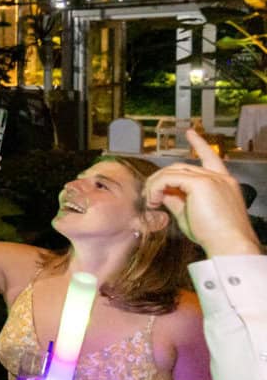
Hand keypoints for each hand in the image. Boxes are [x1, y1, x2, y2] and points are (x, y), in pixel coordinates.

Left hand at [145, 130, 259, 257]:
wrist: (230, 245)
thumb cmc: (215, 236)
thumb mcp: (191, 214)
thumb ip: (177, 200)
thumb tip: (161, 193)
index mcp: (223, 183)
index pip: (211, 157)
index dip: (199, 144)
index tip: (190, 133)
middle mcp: (220, 177)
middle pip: (182, 167)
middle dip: (162, 179)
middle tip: (149, 196)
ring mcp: (212, 178)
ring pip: (173, 171)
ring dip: (156, 185)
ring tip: (150, 201)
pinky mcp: (201, 183)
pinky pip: (169, 179)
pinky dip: (157, 188)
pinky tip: (154, 200)